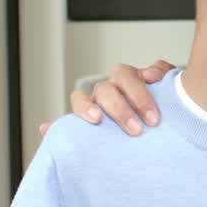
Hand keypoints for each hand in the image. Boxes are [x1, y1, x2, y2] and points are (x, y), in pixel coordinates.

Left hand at [38, 61, 175, 136]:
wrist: (154, 133)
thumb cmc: (123, 137)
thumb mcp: (99, 139)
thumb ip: (75, 133)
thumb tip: (45, 129)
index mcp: (94, 104)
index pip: (80, 99)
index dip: (86, 107)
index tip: (97, 120)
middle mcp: (111, 89)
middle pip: (106, 89)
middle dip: (119, 109)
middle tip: (135, 130)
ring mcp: (134, 80)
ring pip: (126, 76)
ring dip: (139, 96)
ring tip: (153, 119)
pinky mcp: (157, 75)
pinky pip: (157, 68)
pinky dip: (158, 72)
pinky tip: (161, 81)